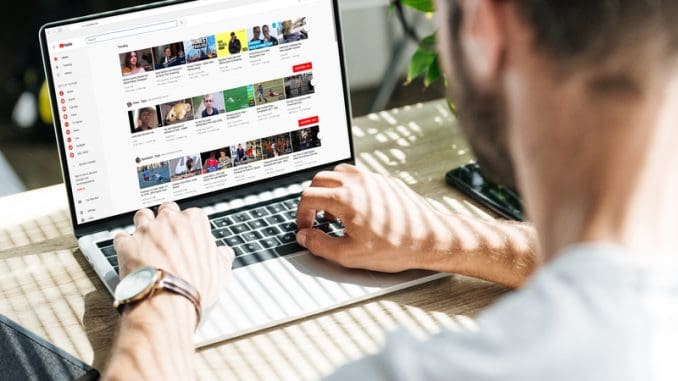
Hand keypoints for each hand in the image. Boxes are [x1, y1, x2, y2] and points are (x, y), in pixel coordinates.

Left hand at [113, 202, 232, 308]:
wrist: (168, 302)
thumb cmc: (195, 288)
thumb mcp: (220, 272)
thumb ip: (222, 257)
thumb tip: (223, 254)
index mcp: (194, 222)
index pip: (192, 215)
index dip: (189, 227)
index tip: (188, 237)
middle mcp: (169, 221)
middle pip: (166, 210)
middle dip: (165, 221)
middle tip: (167, 237)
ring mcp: (146, 230)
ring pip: (142, 216)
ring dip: (143, 226)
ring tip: (146, 241)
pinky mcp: (126, 243)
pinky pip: (121, 237)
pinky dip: (124, 244)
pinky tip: (129, 254)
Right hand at [296, 164, 446, 271]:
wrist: (429, 239)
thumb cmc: (396, 247)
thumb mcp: (350, 255)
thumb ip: (320, 245)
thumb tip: (305, 237)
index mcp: (345, 199)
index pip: (308, 196)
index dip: (301, 214)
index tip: (305, 227)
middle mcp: (357, 183)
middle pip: (320, 179)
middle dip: (312, 199)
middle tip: (315, 218)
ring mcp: (373, 179)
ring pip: (339, 172)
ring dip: (329, 189)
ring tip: (334, 212)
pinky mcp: (386, 181)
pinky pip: (359, 176)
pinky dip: (349, 188)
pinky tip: (356, 208)